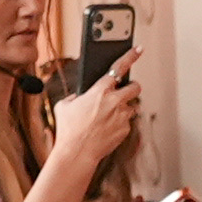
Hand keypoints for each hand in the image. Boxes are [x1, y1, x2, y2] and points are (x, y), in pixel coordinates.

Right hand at [44, 48, 142, 189]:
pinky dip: (119, 123)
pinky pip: (127, 122)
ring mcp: (122, 116)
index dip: (130, 56)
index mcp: (100, 91)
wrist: (77, 152)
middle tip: (125, 90)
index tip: (138, 49)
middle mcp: (115, 101)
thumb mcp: (63, 106)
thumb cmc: (68, 129)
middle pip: (135, 87)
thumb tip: (80, 97)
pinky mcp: (125, 129)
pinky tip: (107, 129)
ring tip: (109, 116)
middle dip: (132, 87)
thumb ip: (74, 97)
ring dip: (124, 108)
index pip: (119, 68)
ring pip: (132, 106)